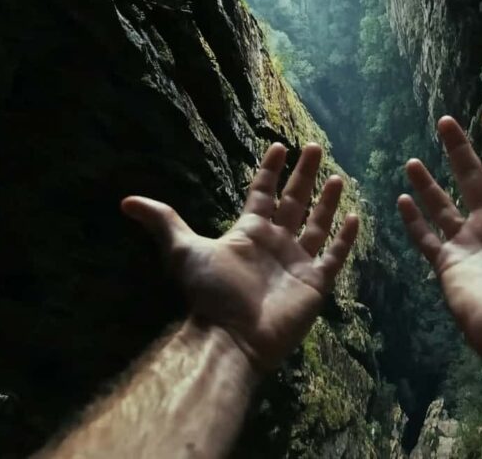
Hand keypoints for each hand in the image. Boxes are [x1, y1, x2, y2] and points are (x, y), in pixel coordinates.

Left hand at [121, 143, 358, 370]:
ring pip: (317, 224)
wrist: (232, 336)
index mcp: (249, 232)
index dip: (270, 170)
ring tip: (337, 177)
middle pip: (293, 201)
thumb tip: (126, 201)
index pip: (262, 194)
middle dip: (304, 175)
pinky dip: (346, 238)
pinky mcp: (315, 282)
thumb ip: (163, 223)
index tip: (279, 145)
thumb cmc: (210, 293)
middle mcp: (275, 243)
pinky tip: (355, 216)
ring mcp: (297, 263)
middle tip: (315, 146)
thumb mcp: (181, 251)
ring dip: (327, 201)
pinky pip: (335, 256)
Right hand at [398, 109, 481, 354]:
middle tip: (445, 121)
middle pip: (471, 178)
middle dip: (458, 150)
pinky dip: (414, 222)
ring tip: (411, 160)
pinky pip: (426, 239)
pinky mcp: (448, 266)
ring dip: (428, 184)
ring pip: (443, 206)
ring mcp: (468, 244)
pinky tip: (400, 200)